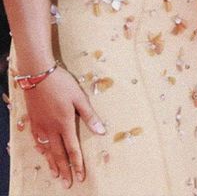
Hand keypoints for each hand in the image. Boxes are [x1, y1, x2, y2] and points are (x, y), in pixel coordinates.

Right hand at [23, 67, 104, 187]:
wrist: (38, 75)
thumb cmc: (62, 84)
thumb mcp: (80, 98)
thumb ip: (89, 116)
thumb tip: (101, 131)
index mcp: (64, 124)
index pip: (72, 150)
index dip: (77, 164)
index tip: (80, 176)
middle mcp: (51, 129)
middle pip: (58, 154)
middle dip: (64, 170)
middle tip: (67, 184)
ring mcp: (40, 126)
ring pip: (46, 150)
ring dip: (51, 163)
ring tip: (55, 175)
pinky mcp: (33, 121)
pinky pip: (37, 140)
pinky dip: (41, 150)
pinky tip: (43, 154)